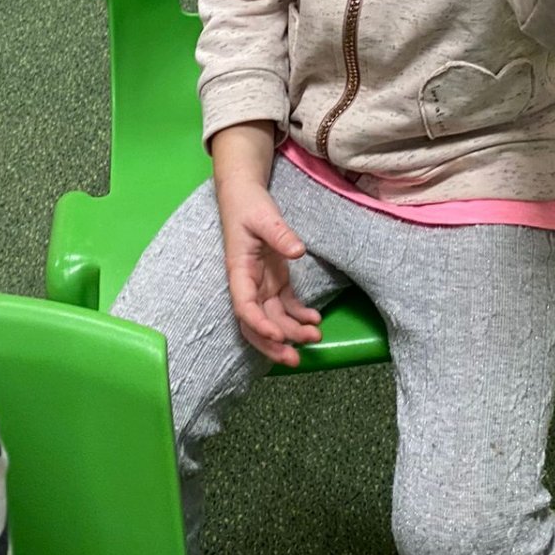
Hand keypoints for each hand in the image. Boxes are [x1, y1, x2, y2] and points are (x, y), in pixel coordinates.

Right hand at [216, 175, 321, 368]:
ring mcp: (262, 284)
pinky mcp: (275, 280)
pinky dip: (299, 316)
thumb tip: (297, 251)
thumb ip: (279, 234)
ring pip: (273, 319)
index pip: (244, 306)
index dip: (259, 324)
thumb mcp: (264, 217)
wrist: (245, 196)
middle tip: (295, 358)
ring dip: (291, 333)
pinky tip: (315, 320)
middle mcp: (249, 284)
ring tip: (315, 338)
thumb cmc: (249, 206)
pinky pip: (286, 306)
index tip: (278, 335)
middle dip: (274, 344)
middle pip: (257, 324)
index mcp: (239, 271)